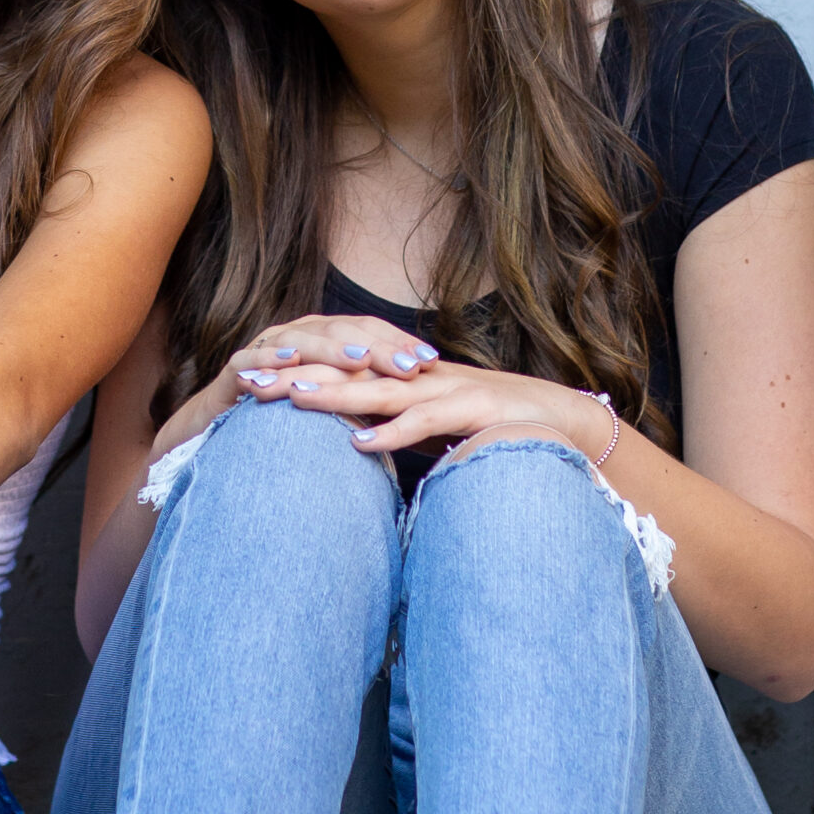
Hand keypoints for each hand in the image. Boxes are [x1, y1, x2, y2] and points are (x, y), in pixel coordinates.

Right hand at [230, 312, 442, 395]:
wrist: (219, 422)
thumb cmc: (283, 415)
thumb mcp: (331, 406)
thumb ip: (364, 399)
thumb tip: (415, 407)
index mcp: (323, 339)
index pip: (367, 331)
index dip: (398, 342)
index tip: (431, 361)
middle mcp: (297, 335)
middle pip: (341, 331)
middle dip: (377, 347)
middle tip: (408, 366)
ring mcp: (265, 347)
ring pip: (302, 339)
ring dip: (333, 348)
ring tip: (362, 360)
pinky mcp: (235, 368)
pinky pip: (253, 358)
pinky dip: (272, 357)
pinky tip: (292, 361)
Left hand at [235, 352, 613, 462]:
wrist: (566, 421)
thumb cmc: (496, 428)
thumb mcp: (435, 429)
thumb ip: (395, 430)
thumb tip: (351, 444)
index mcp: (407, 380)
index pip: (340, 369)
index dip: (294, 371)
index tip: (248, 380)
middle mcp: (420, 378)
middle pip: (348, 372)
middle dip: (295, 376)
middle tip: (246, 380)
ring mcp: (447, 391)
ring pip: (381, 390)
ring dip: (334, 395)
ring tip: (290, 399)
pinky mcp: (475, 413)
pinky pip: (428, 424)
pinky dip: (394, 433)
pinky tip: (362, 444)